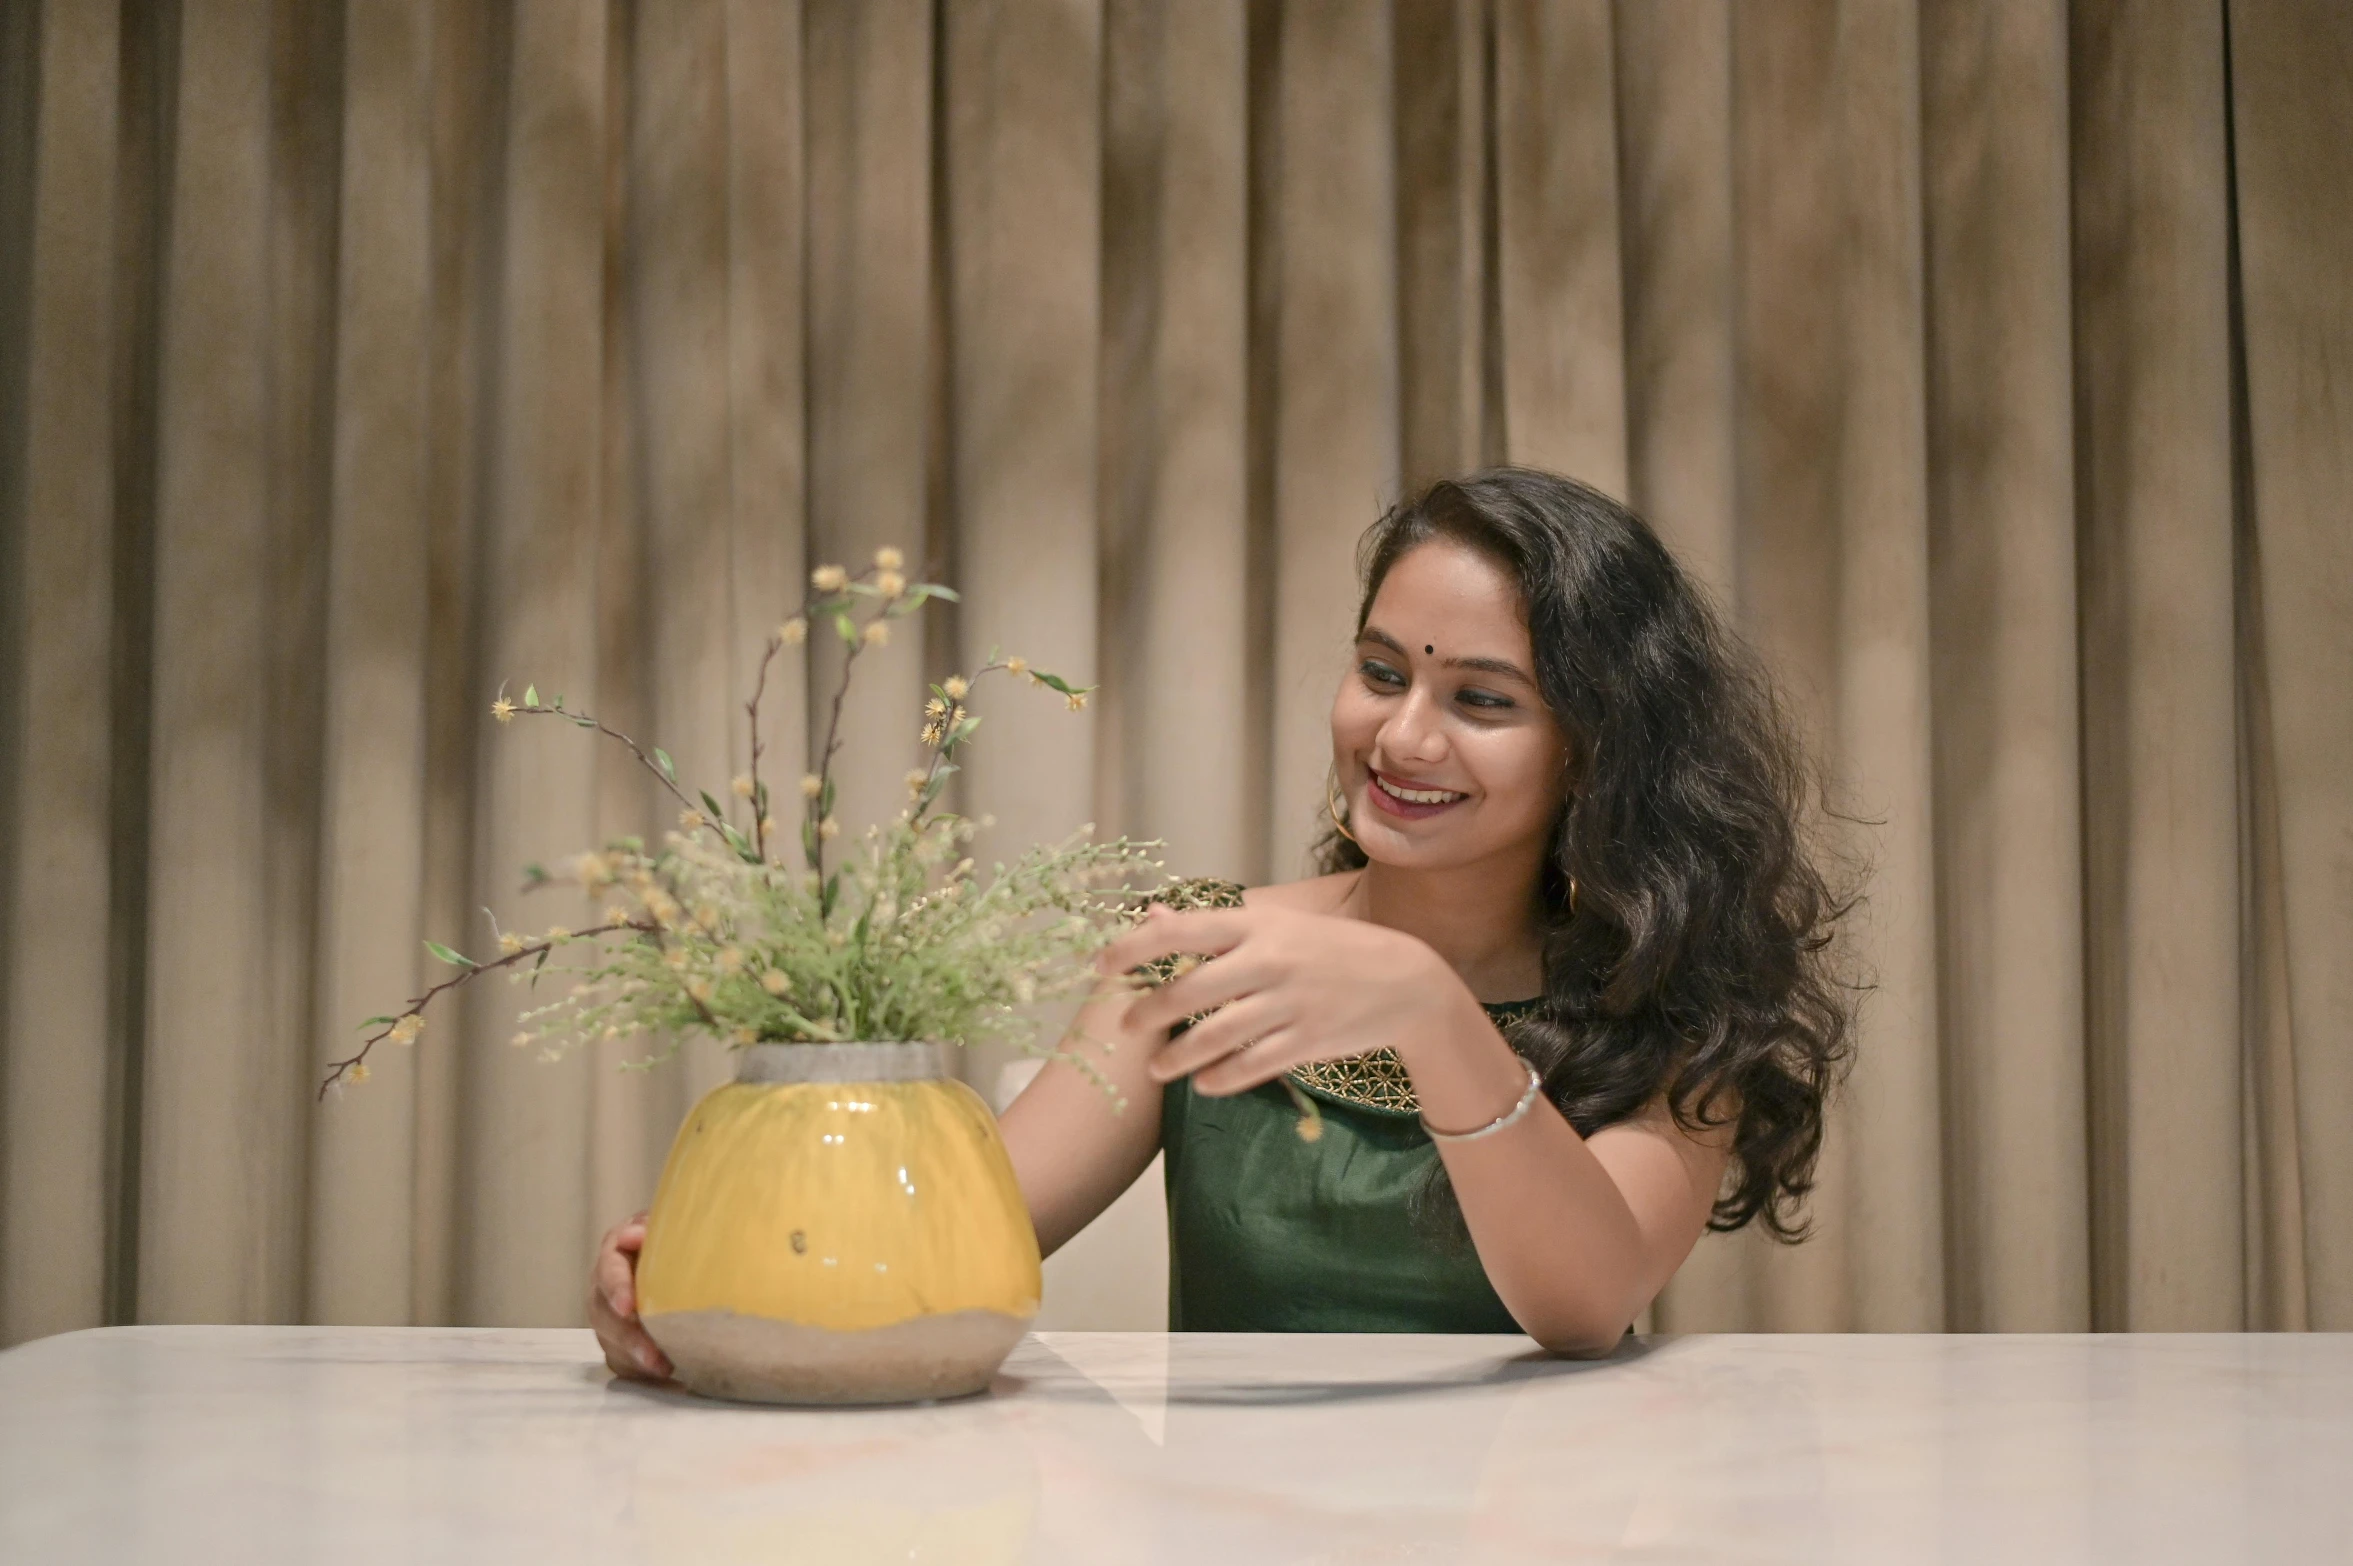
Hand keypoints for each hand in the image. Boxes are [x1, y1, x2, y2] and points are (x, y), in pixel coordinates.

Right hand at [588, 1212, 672, 1382]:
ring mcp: (607, 1319)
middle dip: (628, 1336)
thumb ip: (651, 1228)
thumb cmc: (670, 1240)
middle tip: (651, 1353)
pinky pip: (622, 1362)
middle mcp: (603, 1288)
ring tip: (663, 1366)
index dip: (617, 1289)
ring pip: (611, 1342)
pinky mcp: (617, 1343)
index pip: (608, 1271)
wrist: (673, 1261)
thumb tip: (632, 1235)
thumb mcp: (663, 1227)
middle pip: (604, 1315)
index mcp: (614, 1254)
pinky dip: (640, 1370)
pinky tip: (661, 1371)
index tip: (629, 1308)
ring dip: (636, 1357)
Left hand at [1096, 903, 1471, 1095]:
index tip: (1102, 966)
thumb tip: (1150, 917)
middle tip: (1126, 1027)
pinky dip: (1220, 1078)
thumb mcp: (1276, 925)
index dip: (1134, 948)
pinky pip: (1250, 1066)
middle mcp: (1269, 961)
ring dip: (1177, 1057)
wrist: (1405, 981)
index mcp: (1256, 925)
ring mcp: (1289, 1003)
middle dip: (1148, 1012)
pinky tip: (1203, 1083)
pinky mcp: (1307, 1041)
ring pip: (1215, 1036)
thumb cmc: (1329, 949)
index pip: (1182, 932)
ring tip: (1157, 1068)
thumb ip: (1212, 927)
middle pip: (1190, 990)